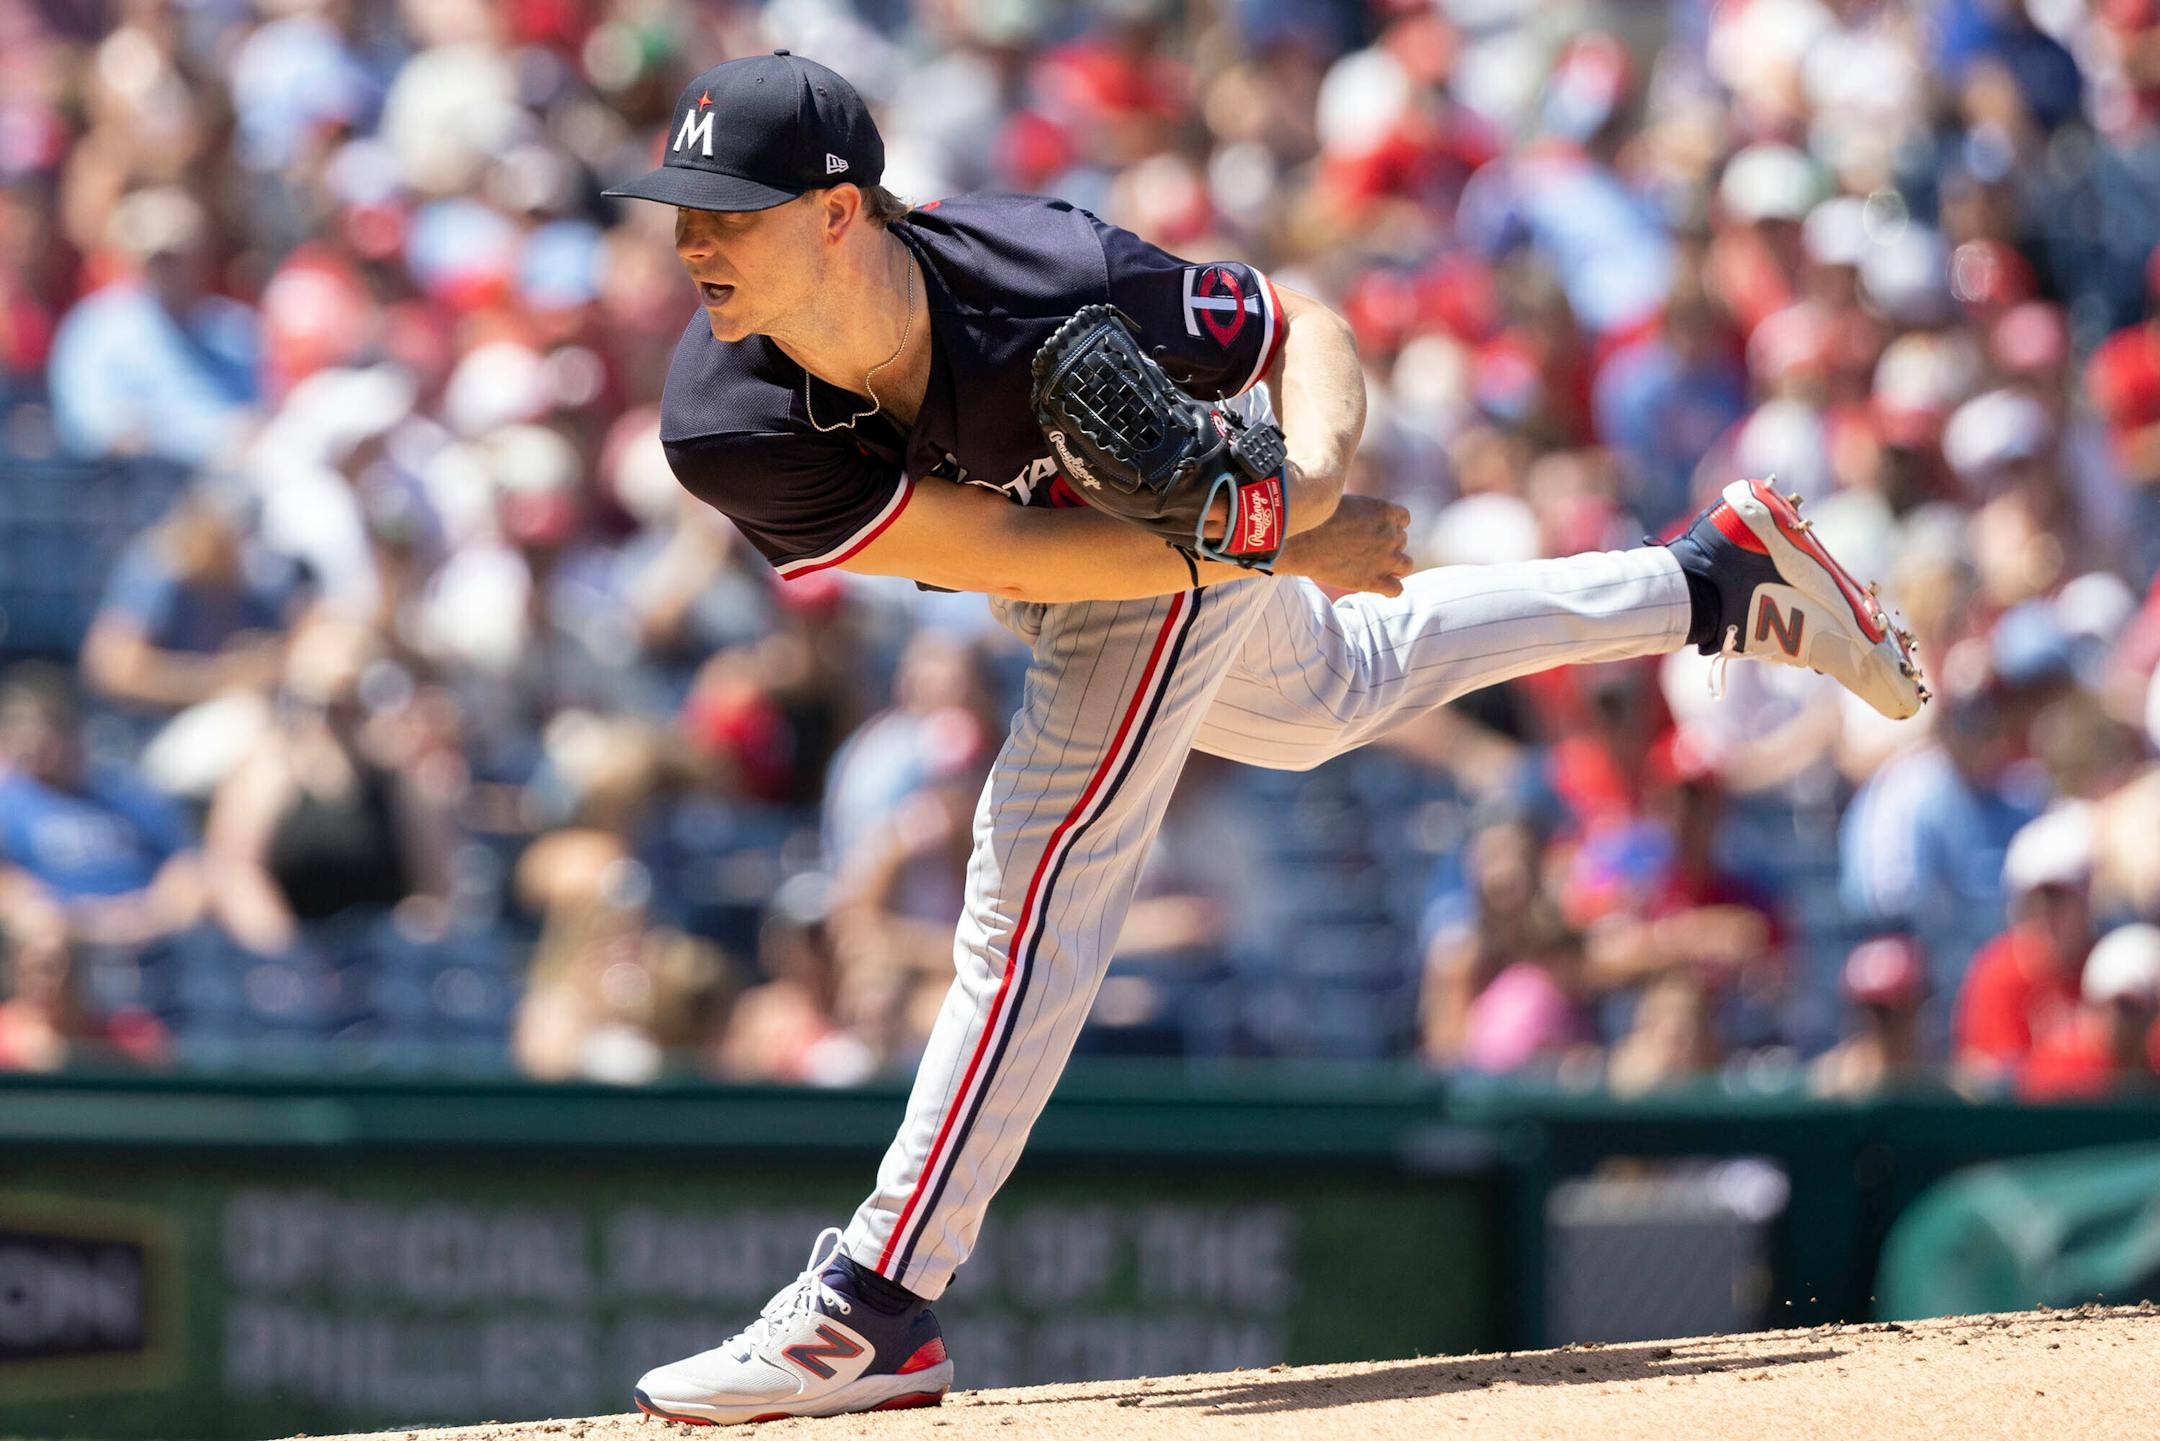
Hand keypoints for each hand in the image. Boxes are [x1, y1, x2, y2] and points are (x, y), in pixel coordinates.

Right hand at [1274, 494, 1411, 595]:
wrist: (1301, 542)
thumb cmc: (1313, 519)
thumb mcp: (1343, 501)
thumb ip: (1359, 510)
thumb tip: (1356, 513)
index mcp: (1385, 511)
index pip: (1403, 519)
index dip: (1390, 525)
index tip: (1374, 530)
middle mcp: (1390, 535)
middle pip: (1401, 541)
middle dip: (1386, 545)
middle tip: (1363, 550)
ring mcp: (1385, 560)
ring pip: (1406, 565)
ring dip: (1394, 566)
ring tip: (1374, 568)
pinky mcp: (1374, 581)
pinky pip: (1396, 589)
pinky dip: (1390, 588)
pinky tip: (1376, 585)